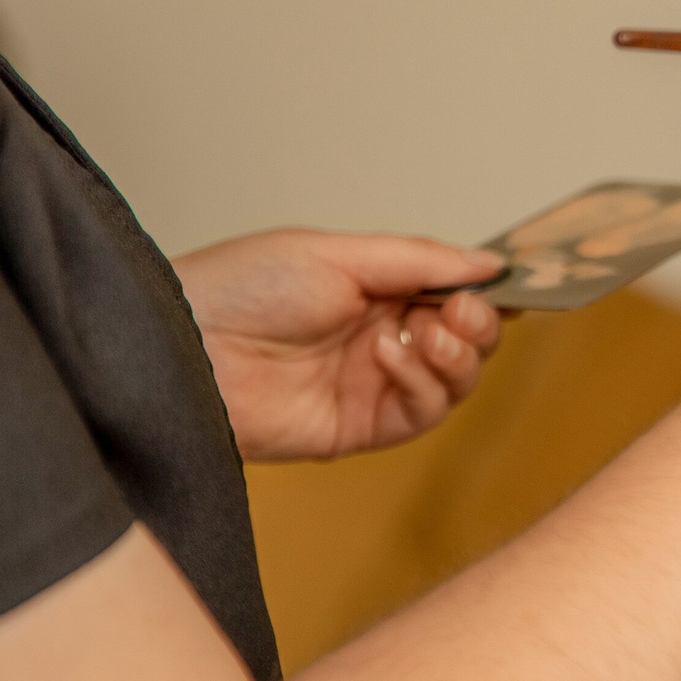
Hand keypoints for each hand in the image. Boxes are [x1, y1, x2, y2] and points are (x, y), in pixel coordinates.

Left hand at [170, 229, 507, 461]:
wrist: (186, 348)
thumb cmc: (240, 288)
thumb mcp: (336, 253)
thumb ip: (418, 259)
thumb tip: (488, 263)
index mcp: (376, 290)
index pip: (454, 295)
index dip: (481, 294)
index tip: (495, 285)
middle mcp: (381, 336)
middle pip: (467, 341)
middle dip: (477, 325)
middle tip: (461, 312)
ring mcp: (373, 384)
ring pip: (455, 381)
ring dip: (457, 356)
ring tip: (428, 333)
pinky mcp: (361, 427)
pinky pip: (422, 413)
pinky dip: (422, 383)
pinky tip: (389, 354)